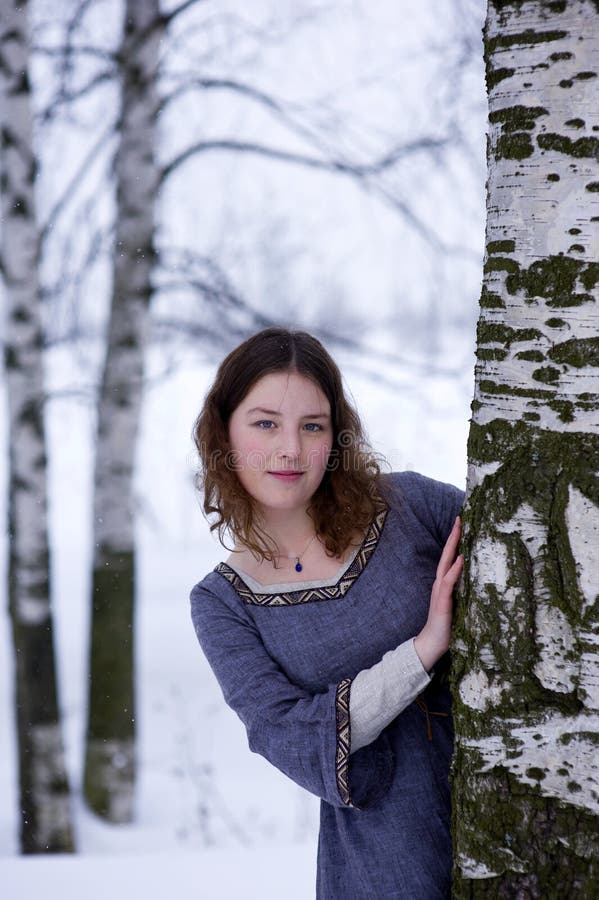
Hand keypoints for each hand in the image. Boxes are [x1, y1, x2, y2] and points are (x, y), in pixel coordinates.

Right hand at [414, 516, 462, 672]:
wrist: (432, 644)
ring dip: (453, 547)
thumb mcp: (460, 605)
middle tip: (460, 518)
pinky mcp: (442, 602)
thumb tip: (480, 581)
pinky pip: (448, 582)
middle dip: (453, 536)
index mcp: (445, 584)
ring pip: (446, 564)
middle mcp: (440, 584)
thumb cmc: (448, 627)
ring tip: (459, 530)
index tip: (462, 524)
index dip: (455, 541)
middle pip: (447, 555)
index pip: (450, 558)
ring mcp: (440, 592)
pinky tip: (460, 559)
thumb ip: (465, 592)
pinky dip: (454, 569)